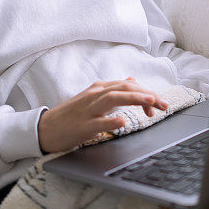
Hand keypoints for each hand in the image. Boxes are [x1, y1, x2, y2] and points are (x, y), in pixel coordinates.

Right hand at [37, 76, 168, 153]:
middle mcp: (95, 95)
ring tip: (150, 102)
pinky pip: (98, 122)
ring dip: (134, 98)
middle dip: (146, 94)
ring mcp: (88, 110)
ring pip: (113, 99)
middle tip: (163, 104)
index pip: (128, 85)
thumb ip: (113, 90)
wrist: (45, 128)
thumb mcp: (93, 98)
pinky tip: (123, 121)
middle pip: (124, 88)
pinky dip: (111, 120)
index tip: (158, 103)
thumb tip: (132, 80)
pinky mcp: (82, 126)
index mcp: (99, 89)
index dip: (146, 91)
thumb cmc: (71, 115)